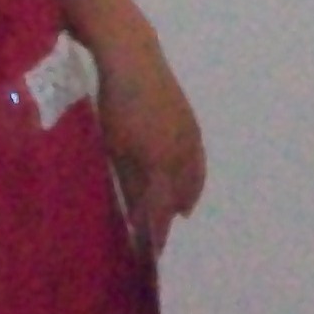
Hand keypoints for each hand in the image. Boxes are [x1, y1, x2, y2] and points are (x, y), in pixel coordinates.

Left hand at [95, 32, 206, 252]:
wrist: (134, 57)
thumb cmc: (117, 105)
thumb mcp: (116, 150)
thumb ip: (129, 186)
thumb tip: (136, 218)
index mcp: (164, 165)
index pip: (161, 211)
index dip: (156, 235)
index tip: (150, 256)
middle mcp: (184, 156)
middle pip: (180, 198)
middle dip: (169, 217)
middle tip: (157, 236)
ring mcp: (191, 138)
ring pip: (192, 179)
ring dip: (183, 198)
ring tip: (177, 212)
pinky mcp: (191, 124)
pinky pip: (196, 161)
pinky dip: (192, 177)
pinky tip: (183, 179)